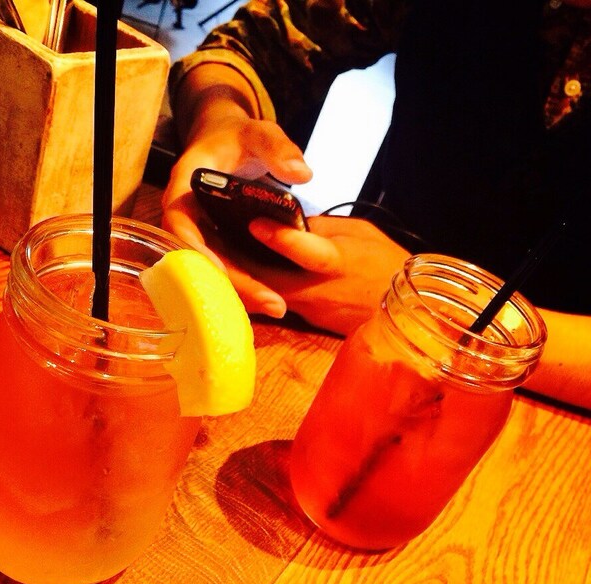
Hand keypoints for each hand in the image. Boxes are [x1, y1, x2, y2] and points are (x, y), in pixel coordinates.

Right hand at [161, 116, 311, 317]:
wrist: (233, 144)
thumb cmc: (240, 138)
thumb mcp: (260, 134)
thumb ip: (278, 148)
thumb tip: (302, 173)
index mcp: (186, 185)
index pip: (179, 222)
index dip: (196, 248)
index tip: (220, 269)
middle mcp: (188, 214)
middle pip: (199, 256)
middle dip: (232, 282)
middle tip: (270, 302)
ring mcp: (203, 232)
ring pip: (214, 267)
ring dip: (242, 289)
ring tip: (276, 306)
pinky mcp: (218, 243)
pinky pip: (226, 266)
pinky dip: (245, 282)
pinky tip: (271, 297)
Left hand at [239, 215, 410, 335]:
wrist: (406, 308)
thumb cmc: (385, 262)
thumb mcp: (359, 233)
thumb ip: (320, 229)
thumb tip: (286, 222)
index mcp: (339, 263)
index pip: (307, 252)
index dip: (281, 239)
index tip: (255, 223)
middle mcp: (320, 291)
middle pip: (269, 281)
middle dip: (240, 263)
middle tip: (214, 240)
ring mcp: (312, 310)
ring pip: (269, 293)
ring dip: (246, 277)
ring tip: (222, 253)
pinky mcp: (309, 322)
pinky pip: (278, 302)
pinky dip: (261, 288)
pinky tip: (246, 273)